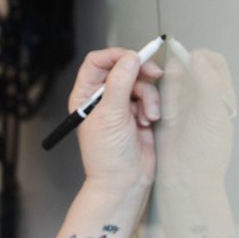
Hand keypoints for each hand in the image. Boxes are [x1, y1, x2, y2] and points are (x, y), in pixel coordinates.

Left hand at [71, 48, 161, 192]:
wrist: (125, 181)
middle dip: (139, 74)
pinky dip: (152, 106)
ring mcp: (121, 105)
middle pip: (123, 68)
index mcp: (85, 95)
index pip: (97, 62)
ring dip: (148, 97)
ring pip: (140, 82)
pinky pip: (149, 97)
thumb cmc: (107, 155)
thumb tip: (130, 58)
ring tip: (148, 116)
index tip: (134, 58)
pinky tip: (149, 122)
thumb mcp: (111, 114)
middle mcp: (101, 97)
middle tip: (154, 75)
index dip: (116, 56)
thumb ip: (120, 83)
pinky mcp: (138, 113)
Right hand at [155, 47, 235, 187]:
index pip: (214, 63)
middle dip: (176, 67)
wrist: (184, 180)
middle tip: (166, 75)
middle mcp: (201, 98)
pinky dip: (152, 94)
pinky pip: (157, 94)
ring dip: (162, 82)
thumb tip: (198, 55)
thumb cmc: (204, 153)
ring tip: (159, 92)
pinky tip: (150, 103)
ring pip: (171, 80)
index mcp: (220, 96)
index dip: (200, 57)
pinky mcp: (164, 114)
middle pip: (189, 67)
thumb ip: (209, 83)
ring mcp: (182, 106)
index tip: (186, 60)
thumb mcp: (212, 115)